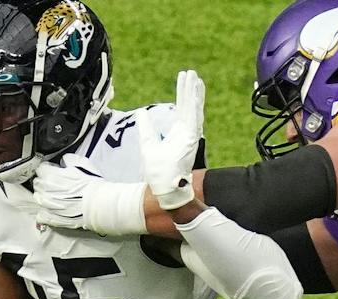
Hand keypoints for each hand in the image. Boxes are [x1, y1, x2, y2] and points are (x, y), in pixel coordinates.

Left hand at [31, 162, 147, 235]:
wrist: (100, 204)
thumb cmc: (93, 185)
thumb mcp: (83, 165)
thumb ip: (70, 160)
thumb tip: (63, 160)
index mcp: (52, 175)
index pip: (41, 169)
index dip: (46, 169)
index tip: (51, 170)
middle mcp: (47, 190)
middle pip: (37, 184)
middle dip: (43, 182)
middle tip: (53, 183)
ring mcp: (49, 206)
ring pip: (38, 199)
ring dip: (43, 196)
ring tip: (52, 196)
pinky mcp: (54, 219)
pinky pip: (41, 215)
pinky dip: (43, 212)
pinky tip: (49, 210)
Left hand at [138, 70, 204, 210]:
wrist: (163, 187)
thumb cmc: (157, 171)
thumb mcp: (147, 143)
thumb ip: (146, 127)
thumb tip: (141, 112)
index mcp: (178, 132)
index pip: (182, 107)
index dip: (183, 92)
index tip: (184, 78)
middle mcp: (186, 132)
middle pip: (189, 105)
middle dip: (190, 89)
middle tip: (192, 72)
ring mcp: (190, 136)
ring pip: (193, 110)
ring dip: (194, 94)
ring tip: (196, 78)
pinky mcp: (191, 141)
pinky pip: (194, 120)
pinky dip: (195, 107)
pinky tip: (195, 95)